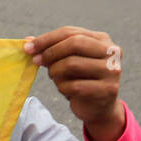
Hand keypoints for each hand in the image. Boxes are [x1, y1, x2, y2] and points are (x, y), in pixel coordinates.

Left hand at [23, 26, 125, 140]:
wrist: (98, 108)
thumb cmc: (80, 81)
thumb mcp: (66, 62)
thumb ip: (51, 50)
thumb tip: (28, 40)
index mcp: (102, 40)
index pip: (70, 32)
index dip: (46, 39)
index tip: (27, 48)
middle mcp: (112, 51)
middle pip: (74, 43)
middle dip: (50, 52)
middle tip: (36, 62)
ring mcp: (112, 70)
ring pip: (72, 64)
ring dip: (55, 71)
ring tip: (55, 78)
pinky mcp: (107, 89)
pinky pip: (74, 86)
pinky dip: (62, 88)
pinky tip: (65, 90)